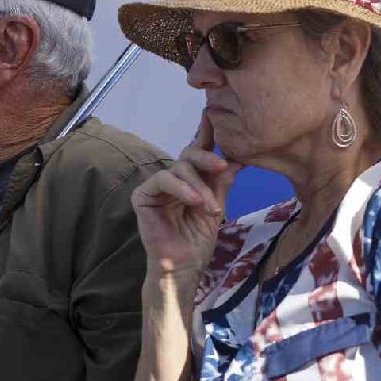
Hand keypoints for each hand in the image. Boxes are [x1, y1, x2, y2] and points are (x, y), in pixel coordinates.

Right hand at [132, 112, 242, 280]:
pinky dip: (182, 189)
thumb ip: (221, 182)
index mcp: (190, 180)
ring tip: (210, 208)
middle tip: (223, 166)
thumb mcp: (216, 206)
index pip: (197, 151)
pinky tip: (194, 201)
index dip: (205, 132)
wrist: (184, 267)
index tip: (212, 113)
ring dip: (199, 187)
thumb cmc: (198, 241)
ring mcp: (157, 186)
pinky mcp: (143, 195)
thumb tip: (238, 158)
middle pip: (189, 155)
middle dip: (207, 158)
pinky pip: (163, 180)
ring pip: (179, 168)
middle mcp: (173, 179)